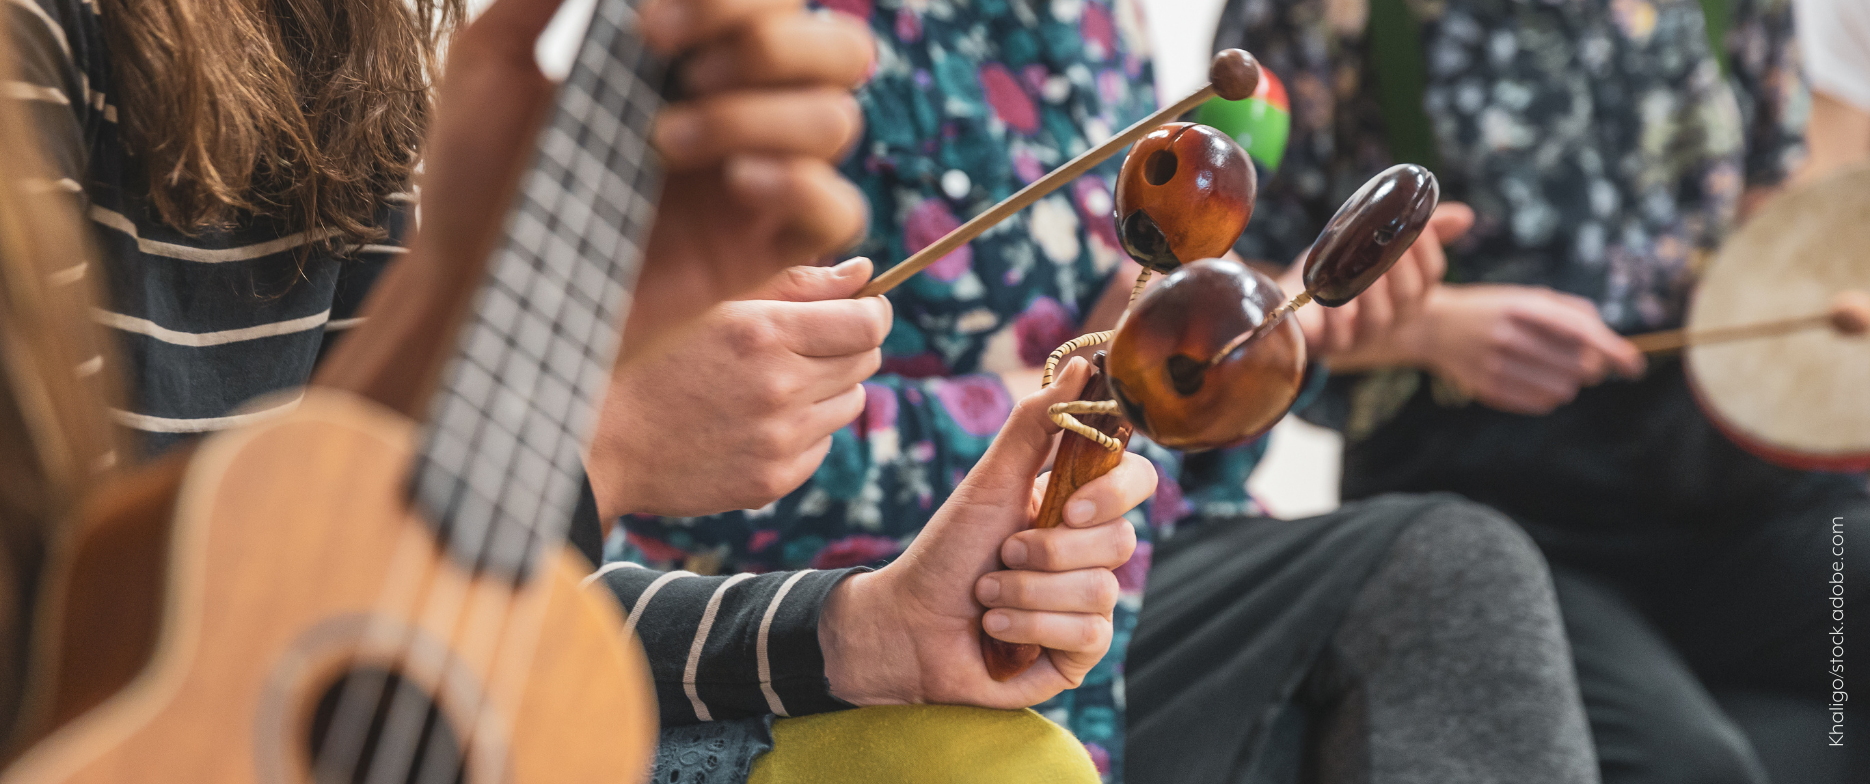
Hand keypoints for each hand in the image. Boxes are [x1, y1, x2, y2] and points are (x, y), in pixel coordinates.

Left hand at [314, 0, 872, 412]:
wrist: (470, 284)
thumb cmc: (478, 178)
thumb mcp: (493, 64)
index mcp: (693, 56)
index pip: (773, 0)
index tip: (647, 21)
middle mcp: (742, 110)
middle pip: (840, 48)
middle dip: (770, 40)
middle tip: (676, 64)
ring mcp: (759, 183)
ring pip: (838, 119)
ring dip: (759, 113)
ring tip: (663, 142)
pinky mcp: (763, 253)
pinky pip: (841, 211)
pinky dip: (800, 183)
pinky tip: (732, 183)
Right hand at [587, 259, 889, 518]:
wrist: (605, 438)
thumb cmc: (655, 356)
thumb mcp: (715, 303)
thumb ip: (796, 284)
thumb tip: (864, 273)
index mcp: (763, 333)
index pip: (868, 322)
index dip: (871, 311)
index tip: (859, 309)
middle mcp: (778, 388)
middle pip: (866, 360)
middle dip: (847, 345)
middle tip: (803, 344)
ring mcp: (778, 440)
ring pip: (850, 402)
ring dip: (828, 388)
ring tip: (773, 383)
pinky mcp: (774, 480)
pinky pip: (822, 444)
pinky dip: (804, 429)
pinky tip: (756, 420)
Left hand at [819, 358, 1154, 707]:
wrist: (906, 626)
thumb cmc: (945, 551)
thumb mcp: (989, 481)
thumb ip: (1035, 424)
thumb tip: (1085, 365)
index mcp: (1076, 505)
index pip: (1137, 482)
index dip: (1115, 493)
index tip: (1069, 505)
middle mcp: (1089, 553)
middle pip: (1119, 541)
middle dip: (1046, 552)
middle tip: (1000, 555)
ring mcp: (1088, 604)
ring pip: (1100, 592)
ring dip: (1026, 593)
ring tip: (987, 598)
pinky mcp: (1078, 652)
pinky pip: (1090, 635)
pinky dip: (1032, 629)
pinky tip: (998, 631)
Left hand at [1287, 202, 1474, 356]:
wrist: (1296, 297)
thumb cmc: (1341, 267)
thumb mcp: (1373, 241)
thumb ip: (1414, 228)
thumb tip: (1465, 216)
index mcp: (1408, 291)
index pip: (1431, 274)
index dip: (1427, 250)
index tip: (1416, 222)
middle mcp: (1393, 316)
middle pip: (1409, 297)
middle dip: (1401, 267)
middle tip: (1387, 240)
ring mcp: (1362, 334)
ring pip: (1379, 319)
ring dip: (1371, 290)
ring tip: (1359, 266)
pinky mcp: (1330, 344)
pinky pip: (1339, 338)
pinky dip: (1336, 316)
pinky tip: (1327, 291)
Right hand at [1397, 284, 1644, 414]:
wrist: (1435, 326)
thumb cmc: (1494, 309)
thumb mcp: (1529, 297)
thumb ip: (1573, 314)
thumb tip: (1612, 345)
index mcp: (1524, 307)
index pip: (1582, 333)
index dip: (1614, 352)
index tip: (1634, 366)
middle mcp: (1510, 335)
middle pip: (1578, 366)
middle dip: (1590, 367)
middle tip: (1581, 361)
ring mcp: (1496, 364)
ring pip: (1563, 389)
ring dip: (1568, 383)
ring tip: (1552, 369)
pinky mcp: (1488, 388)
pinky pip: (1540, 404)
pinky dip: (1548, 396)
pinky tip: (1536, 382)